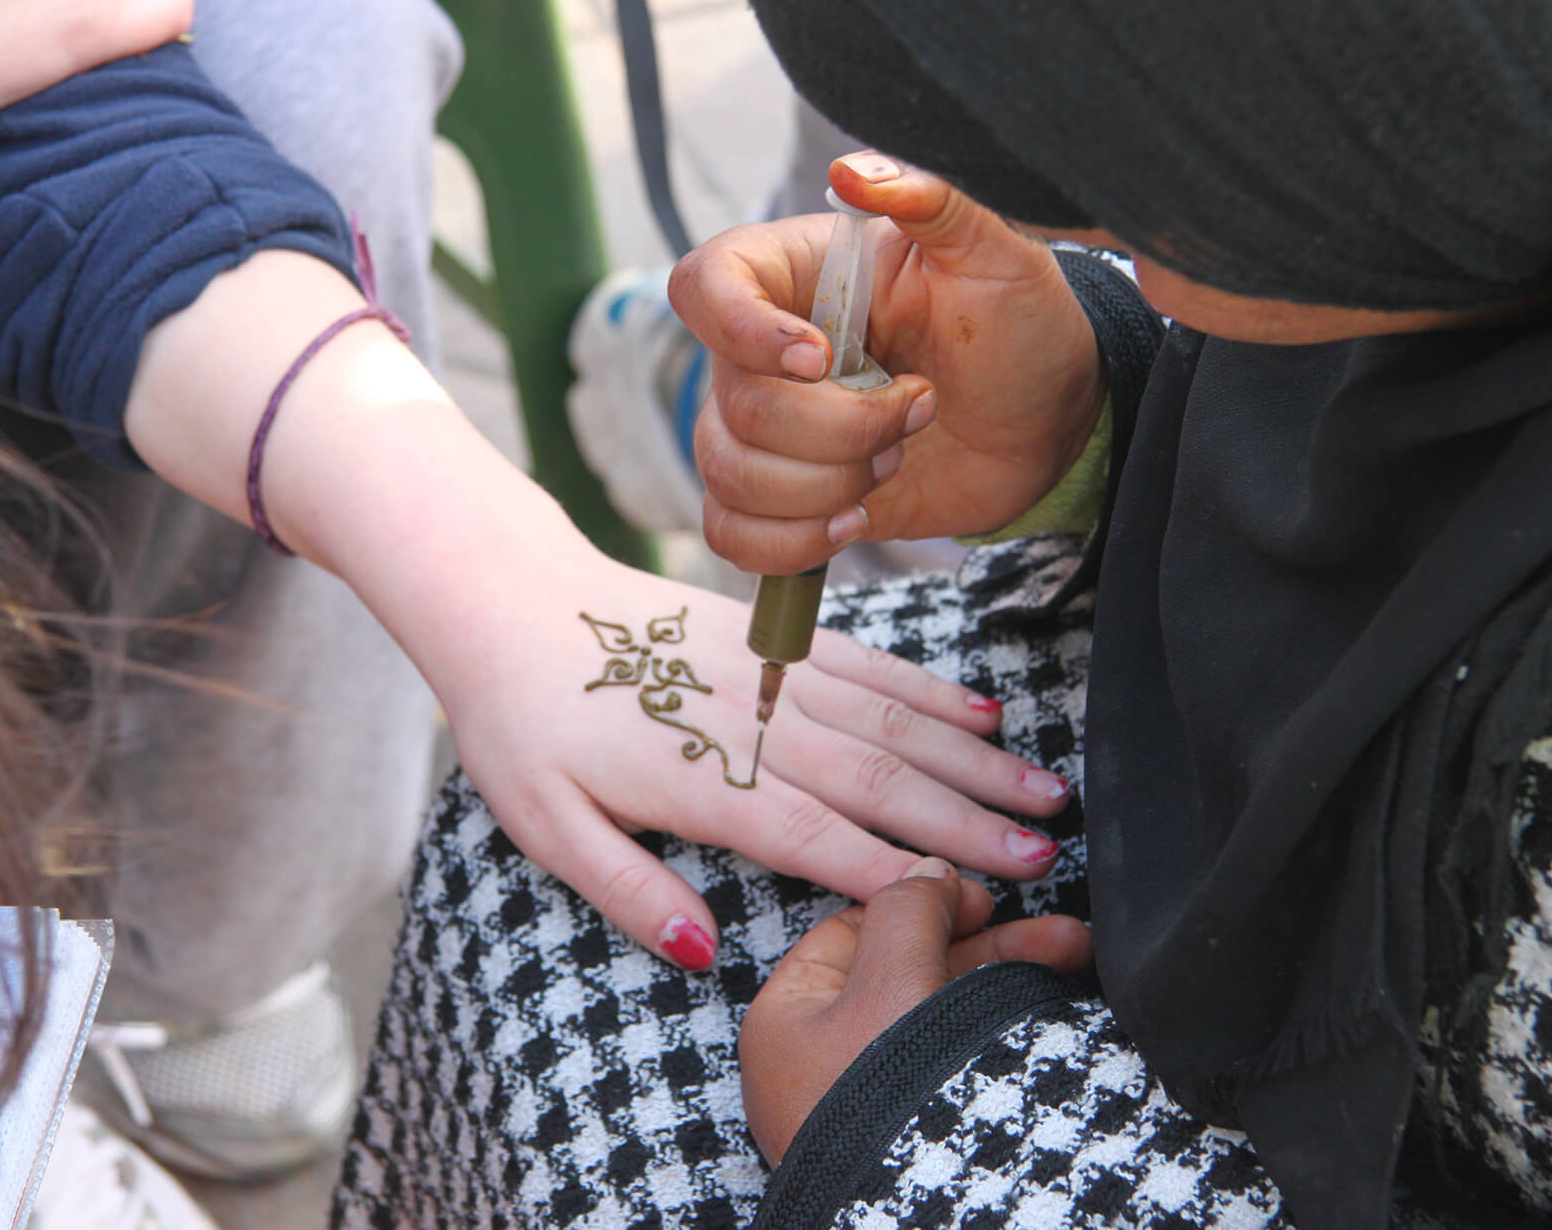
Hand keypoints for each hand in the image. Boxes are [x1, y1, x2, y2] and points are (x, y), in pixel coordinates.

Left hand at [126, 253, 1072, 974]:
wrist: (506, 597)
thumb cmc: (519, 724)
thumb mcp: (542, 824)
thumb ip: (626, 889)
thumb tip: (703, 954)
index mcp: (691, 776)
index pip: (809, 834)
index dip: (891, 870)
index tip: (969, 901)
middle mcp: (744, 718)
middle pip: (872, 775)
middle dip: (965, 818)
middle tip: (1044, 854)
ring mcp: (765, 667)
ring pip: (885, 716)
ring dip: (969, 756)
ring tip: (1042, 790)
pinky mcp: (769, 633)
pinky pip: (862, 661)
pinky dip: (926, 686)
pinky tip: (980, 711)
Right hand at [669, 152, 1106, 575]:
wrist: (1047, 420)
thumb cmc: (1020, 325)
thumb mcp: (997, 252)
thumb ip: (932, 200)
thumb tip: (852, 171)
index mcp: (796, 277)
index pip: (703, 286)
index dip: (742, 331)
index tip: (822, 358)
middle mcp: (762, 353)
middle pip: (736, 405)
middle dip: (843, 428)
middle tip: (919, 405)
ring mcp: (767, 431)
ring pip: (732, 475)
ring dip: (829, 484)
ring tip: (896, 459)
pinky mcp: (784, 498)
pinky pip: (732, 533)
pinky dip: (791, 542)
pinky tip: (855, 520)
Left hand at [739, 856, 1089, 1165]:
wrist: (924, 1220)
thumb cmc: (884, 1104)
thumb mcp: (893, 980)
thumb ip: (907, 912)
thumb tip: (923, 872)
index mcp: (787, 1017)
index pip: (855, 932)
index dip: (922, 905)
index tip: (984, 900)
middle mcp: (818, 1061)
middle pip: (906, 972)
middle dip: (989, 946)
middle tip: (1058, 935)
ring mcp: (866, 1104)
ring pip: (940, 1018)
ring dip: (1009, 983)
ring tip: (1078, 958)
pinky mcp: (910, 1137)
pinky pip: (954, 1065)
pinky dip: (1001, 1036)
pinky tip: (1052, 1015)